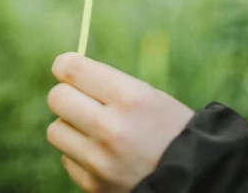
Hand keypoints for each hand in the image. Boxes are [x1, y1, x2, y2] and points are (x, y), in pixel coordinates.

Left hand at [46, 51, 194, 192]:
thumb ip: (105, 83)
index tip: (65, 68)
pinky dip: (79, 154)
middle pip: (57, 98)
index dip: (64, 65)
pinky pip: (66, 158)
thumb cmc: (166, 127)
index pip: (72, 69)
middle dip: (66, 95)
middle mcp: (112, 128)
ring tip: (94, 130)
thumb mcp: (146, 94)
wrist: (192, 177)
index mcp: (128, 97)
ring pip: (55, 130)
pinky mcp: (94, 185)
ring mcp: (100, 161)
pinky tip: (103, 155)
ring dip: (70, 126)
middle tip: (80, 99)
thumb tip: (63, 69)